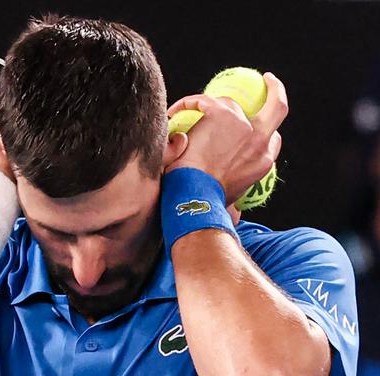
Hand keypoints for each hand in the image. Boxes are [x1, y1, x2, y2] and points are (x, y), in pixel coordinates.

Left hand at [165, 72, 286, 204]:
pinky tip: (175, 112)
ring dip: (210, 103)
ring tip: (189, 109)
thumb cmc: (204, 204)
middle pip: (278, 107)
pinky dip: (188, 104)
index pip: (271, 138)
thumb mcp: (230, 205)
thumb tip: (234, 215)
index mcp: (264, 162)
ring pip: (230, 101)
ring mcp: (245, 126)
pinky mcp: (224, 115)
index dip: (260, 129)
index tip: (246, 126)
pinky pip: (203, 100)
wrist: (194, 198)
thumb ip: (235, 203)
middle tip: (266, 81)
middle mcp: (261, 141)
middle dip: (275, 90)